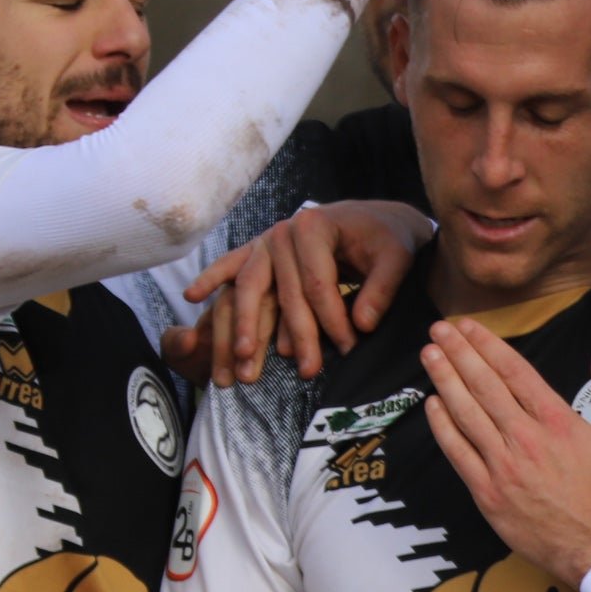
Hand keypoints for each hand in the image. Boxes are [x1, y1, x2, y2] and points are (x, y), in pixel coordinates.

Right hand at [171, 201, 431, 384]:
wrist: (373, 219)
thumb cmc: (386, 239)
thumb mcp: (397, 256)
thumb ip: (382, 289)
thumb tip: (362, 325)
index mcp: (314, 227)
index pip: (317, 284)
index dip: (331, 320)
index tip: (346, 349)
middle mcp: (284, 232)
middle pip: (279, 292)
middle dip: (288, 336)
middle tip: (297, 372)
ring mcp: (266, 241)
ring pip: (248, 289)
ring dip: (240, 329)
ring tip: (240, 366)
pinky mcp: (259, 250)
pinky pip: (231, 266)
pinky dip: (211, 278)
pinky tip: (193, 296)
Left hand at [421, 321, 590, 585]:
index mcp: (558, 421)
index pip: (515, 371)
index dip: (488, 344)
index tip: (470, 328)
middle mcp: (526, 438)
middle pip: (484, 385)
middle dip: (459, 353)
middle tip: (440, 330)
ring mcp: (503, 467)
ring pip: (466, 413)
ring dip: (445, 380)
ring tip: (429, 355)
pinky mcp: (488, 494)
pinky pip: (458, 453)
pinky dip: (443, 427)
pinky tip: (433, 405)